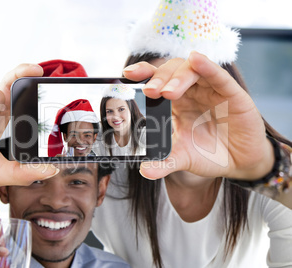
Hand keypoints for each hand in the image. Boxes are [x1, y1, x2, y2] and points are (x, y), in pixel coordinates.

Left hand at [123, 51, 273, 180]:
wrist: (240, 163)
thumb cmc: (210, 154)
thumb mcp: (183, 159)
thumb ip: (164, 163)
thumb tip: (144, 171)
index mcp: (176, 102)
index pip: (158, 81)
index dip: (144, 74)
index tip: (128, 75)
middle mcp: (191, 91)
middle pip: (172, 72)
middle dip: (159, 79)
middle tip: (150, 92)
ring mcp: (210, 89)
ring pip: (192, 70)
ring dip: (178, 77)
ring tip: (167, 92)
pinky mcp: (231, 93)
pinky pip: (218, 76)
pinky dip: (208, 67)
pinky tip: (197, 60)